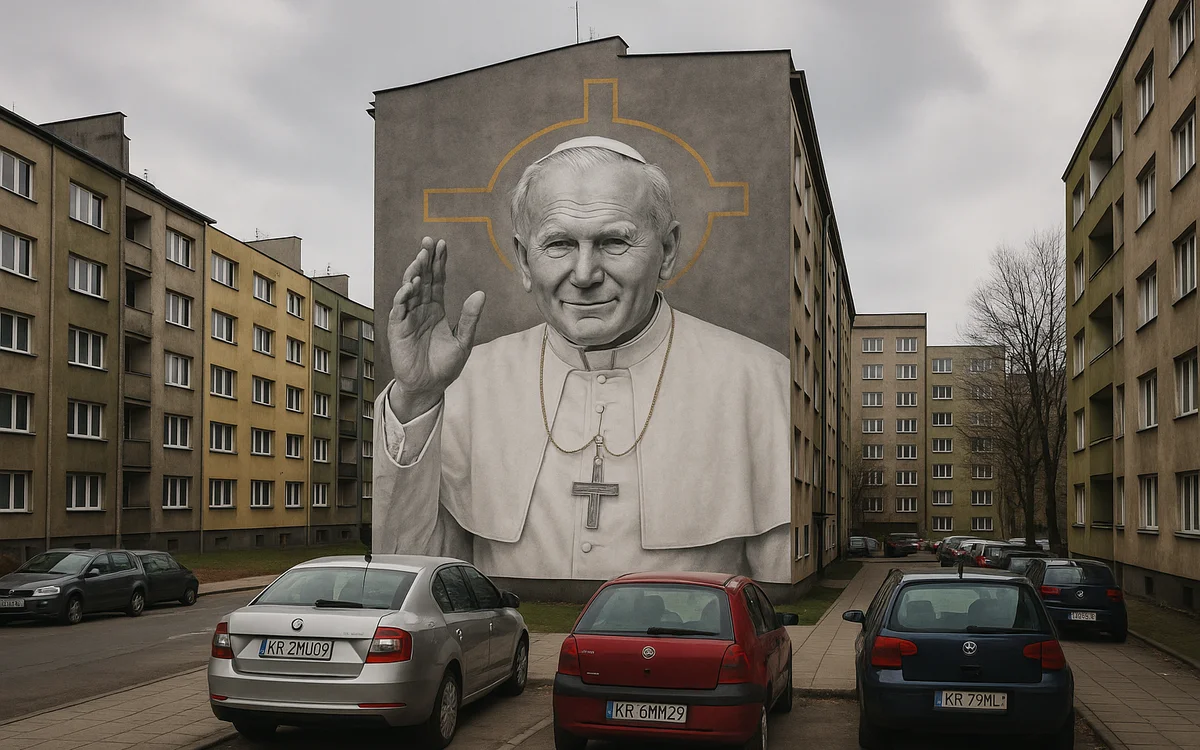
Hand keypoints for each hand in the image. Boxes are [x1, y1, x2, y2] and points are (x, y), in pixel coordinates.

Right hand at [388, 237, 484, 421]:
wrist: (429, 387)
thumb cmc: (445, 366)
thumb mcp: (463, 340)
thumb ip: (470, 318)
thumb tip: (480, 293)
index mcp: (436, 309)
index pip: (438, 280)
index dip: (439, 262)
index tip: (442, 244)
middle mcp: (421, 309)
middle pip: (423, 279)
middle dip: (425, 260)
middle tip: (429, 241)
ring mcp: (408, 318)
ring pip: (409, 290)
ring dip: (414, 274)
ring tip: (421, 259)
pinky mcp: (398, 329)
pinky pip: (399, 309)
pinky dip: (403, 297)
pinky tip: (410, 285)